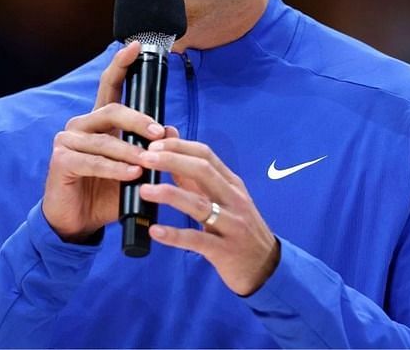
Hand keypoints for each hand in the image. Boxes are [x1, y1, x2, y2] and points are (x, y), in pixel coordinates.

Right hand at [43, 41, 176, 241]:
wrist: (78, 221)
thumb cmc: (108, 191)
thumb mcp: (135, 168)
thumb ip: (152, 149)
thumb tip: (173, 130)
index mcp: (99, 121)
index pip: (109, 85)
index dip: (121, 65)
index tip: (137, 46)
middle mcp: (81, 125)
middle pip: (112, 110)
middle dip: (139, 120)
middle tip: (160, 134)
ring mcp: (67, 141)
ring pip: (105, 139)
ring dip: (130, 151)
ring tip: (148, 163)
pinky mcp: (60, 161)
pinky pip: (93, 161)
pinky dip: (114, 169)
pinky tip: (131, 174)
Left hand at [138, 138, 279, 295]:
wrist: (265, 265)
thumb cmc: (239, 229)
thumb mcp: (224, 200)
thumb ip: (196, 179)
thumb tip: (171, 152)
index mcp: (232, 184)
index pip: (205, 155)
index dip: (178, 146)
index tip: (153, 144)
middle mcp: (234, 199)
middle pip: (203, 171)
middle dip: (172, 161)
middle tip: (144, 159)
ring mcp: (231, 224)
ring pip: (200, 204)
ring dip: (170, 194)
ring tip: (144, 190)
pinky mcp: (224, 250)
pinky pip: (197, 240)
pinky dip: (175, 235)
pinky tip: (155, 231)